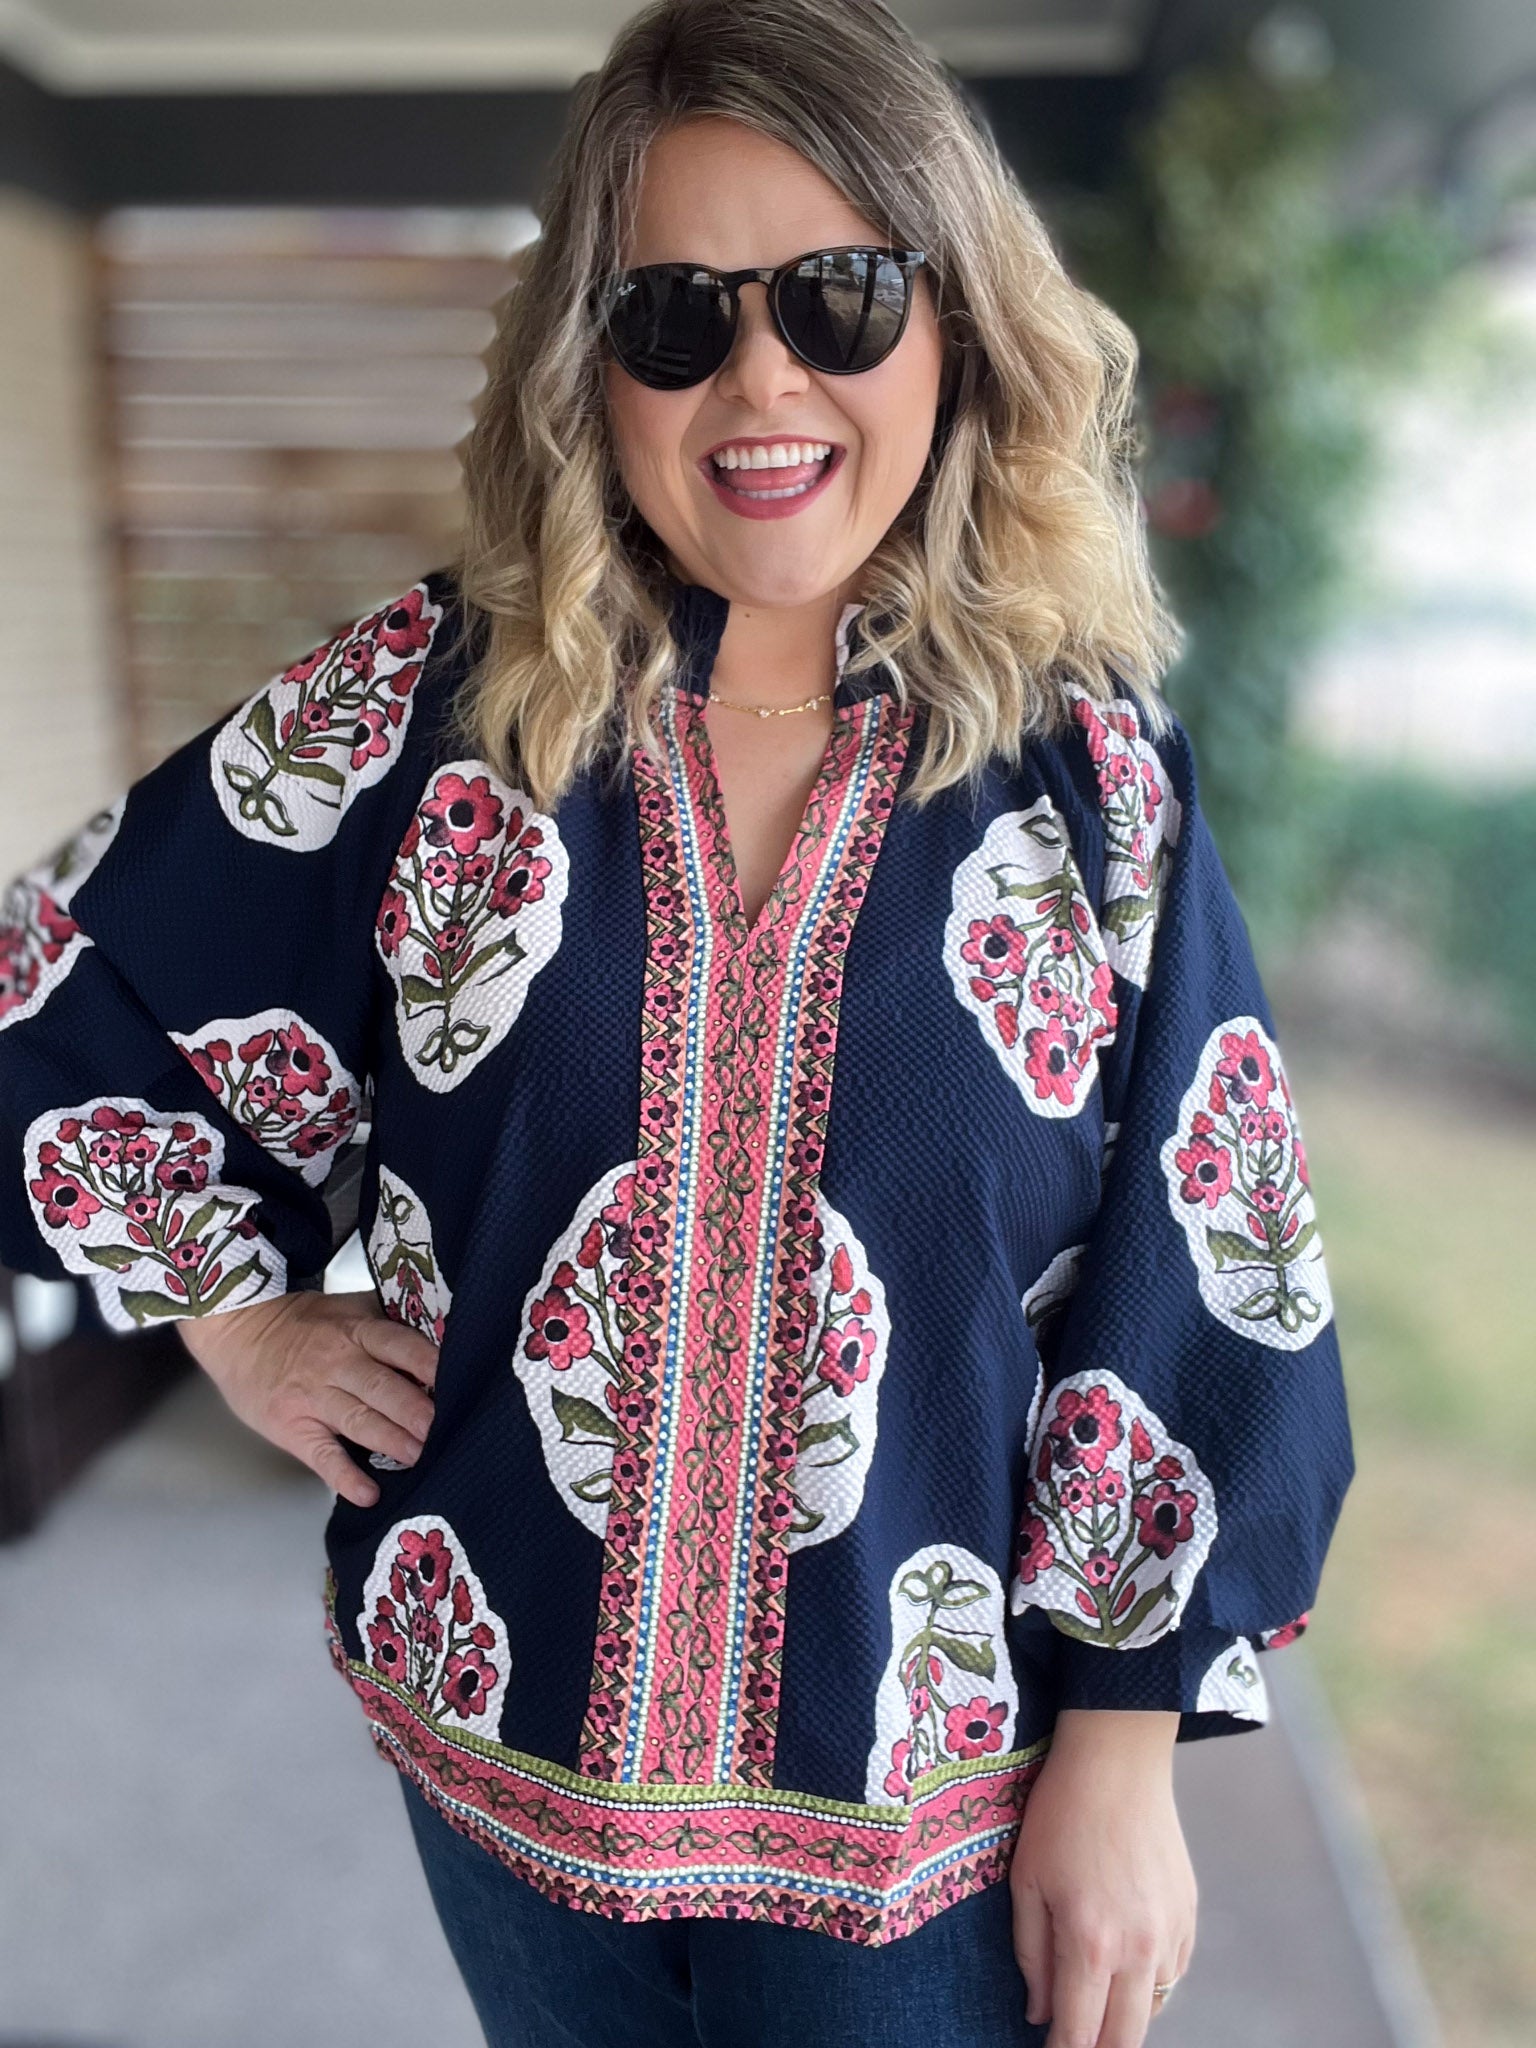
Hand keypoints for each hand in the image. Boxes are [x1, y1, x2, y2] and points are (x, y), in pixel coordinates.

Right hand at [176, 1288, 439, 1508]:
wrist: (240, 1333)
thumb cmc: (304, 1324)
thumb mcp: (347, 1309)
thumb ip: (388, 1323)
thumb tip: (444, 1335)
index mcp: (357, 1331)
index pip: (401, 1346)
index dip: (429, 1365)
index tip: (458, 1383)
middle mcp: (338, 1362)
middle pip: (383, 1388)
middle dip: (417, 1411)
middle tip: (445, 1430)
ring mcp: (313, 1396)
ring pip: (359, 1420)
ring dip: (392, 1441)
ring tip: (421, 1457)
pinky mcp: (293, 1427)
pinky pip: (322, 1455)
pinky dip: (344, 1476)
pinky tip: (367, 1493)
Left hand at [1010, 1708, 1194, 2047]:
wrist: (1118, 1761)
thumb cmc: (1061, 1815)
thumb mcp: (1026, 1881)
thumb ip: (1031, 1955)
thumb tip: (1038, 2013)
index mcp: (1091, 1943)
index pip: (1079, 2033)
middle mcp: (1139, 1949)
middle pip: (1124, 2039)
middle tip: (1072, 2040)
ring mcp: (1170, 1934)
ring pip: (1152, 2011)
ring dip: (1123, 2019)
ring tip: (1094, 2005)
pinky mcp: (1189, 1916)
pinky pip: (1173, 1975)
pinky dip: (1149, 1985)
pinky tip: (1124, 1968)